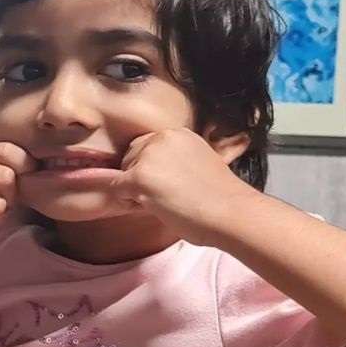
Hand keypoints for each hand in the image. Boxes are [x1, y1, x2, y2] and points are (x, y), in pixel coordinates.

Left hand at [109, 128, 259, 245]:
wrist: (231, 212)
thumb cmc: (221, 198)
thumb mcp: (200, 164)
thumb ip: (177, 162)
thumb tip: (158, 175)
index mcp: (178, 134)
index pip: (146, 147)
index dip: (147, 168)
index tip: (162, 184)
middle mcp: (161, 138)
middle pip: (130, 157)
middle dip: (138, 177)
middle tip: (162, 197)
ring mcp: (149, 157)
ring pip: (123, 174)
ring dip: (133, 191)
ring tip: (161, 204)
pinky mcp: (139, 177)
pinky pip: (113, 186)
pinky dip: (117, 195)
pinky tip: (127, 199)